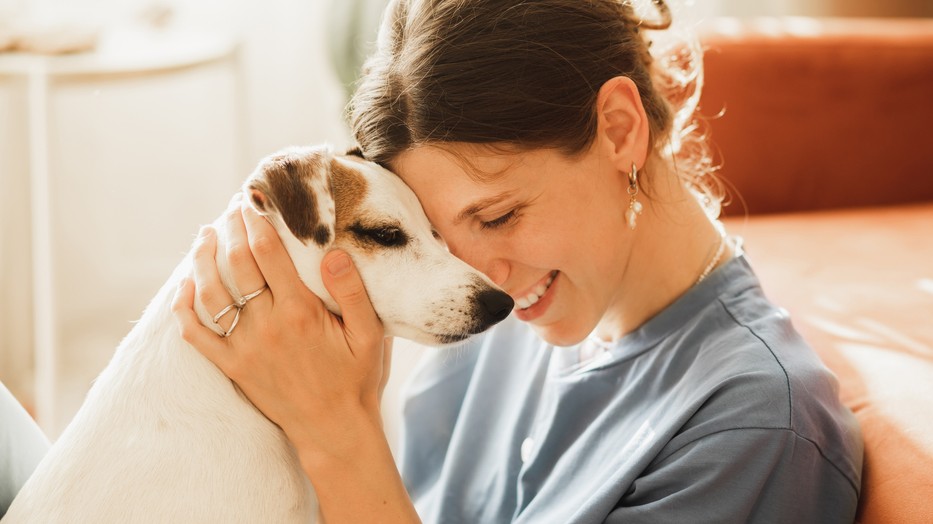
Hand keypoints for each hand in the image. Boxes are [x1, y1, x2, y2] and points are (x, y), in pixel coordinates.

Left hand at [170, 194, 392, 466]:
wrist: (333, 430)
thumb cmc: (356, 380)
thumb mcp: (369, 335)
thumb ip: (352, 292)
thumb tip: (334, 252)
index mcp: (300, 312)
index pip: (269, 253)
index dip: (257, 221)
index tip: (252, 200)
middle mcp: (267, 326)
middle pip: (237, 264)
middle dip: (231, 230)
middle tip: (230, 210)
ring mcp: (244, 347)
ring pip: (211, 293)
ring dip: (203, 259)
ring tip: (205, 236)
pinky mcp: (232, 367)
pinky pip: (196, 335)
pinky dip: (184, 308)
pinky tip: (183, 286)